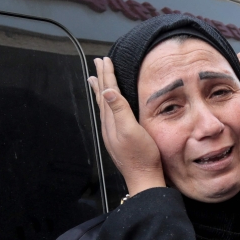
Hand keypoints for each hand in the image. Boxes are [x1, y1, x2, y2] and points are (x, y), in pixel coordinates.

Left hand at [88, 57, 164, 194]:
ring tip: (95, 81)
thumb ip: (119, 110)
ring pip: (104, 105)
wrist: (144, 179)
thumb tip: (107, 91)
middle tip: (99, 63)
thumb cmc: (141, 157)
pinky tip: (108, 106)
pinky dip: (107, 104)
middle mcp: (109, 126)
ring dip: (101, 90)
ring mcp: (112, 133)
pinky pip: (109, 114)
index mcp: (111, 120)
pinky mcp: (118, 139)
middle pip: (103, 96)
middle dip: (102, 78)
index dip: (107, 75)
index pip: (108, 91)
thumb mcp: (131, 130)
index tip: (105, 60)